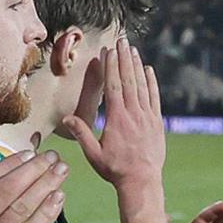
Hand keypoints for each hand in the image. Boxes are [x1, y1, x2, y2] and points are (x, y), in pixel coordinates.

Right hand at [61, 38, 166, 205]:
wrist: (142, 181)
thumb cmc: (115, 170)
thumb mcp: (93, 155)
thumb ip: (81, 134)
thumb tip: (65, 118)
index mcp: (117, 119)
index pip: (114, 86)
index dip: (111, 67)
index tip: (108, 51)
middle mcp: (134, 114)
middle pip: (129, 80)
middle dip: (124, 59)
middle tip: (121, 41)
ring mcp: (147, 117)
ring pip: (142, 86)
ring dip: (137, 66)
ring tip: (133, 50)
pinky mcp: (157, 122)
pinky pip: (154, 97)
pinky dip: (152, 82)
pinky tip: (149, 70)